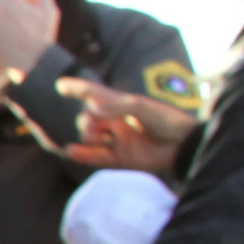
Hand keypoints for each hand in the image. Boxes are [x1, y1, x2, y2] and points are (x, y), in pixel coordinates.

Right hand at [58, 77, 199, 170]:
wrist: (183, 144)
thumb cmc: (166, 120)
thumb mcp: (141, 106)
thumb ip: (115, 106)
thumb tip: (91, 108)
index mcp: (121, 106)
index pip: (95, 94)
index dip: (78, 89)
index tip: (60, 84)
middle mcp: (115, 122)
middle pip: (87, 119)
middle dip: (86, 120)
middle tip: (99, 122)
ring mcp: (116, 141)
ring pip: (89, 137)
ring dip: (89, 135)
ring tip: (102, 137)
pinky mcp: (119, 158)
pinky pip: (95, 158)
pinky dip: (82, 154)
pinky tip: (72, 150)